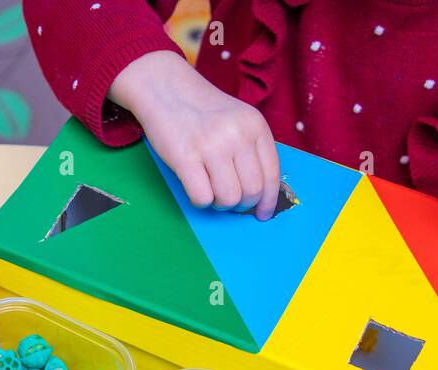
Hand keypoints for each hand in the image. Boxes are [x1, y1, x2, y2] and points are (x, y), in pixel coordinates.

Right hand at [110, 51, 279, 219]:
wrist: (166, 88)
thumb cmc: (202, 111)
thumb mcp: (237, 120)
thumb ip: (251, 149)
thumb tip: (258, 195)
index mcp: (255, 125)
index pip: (271, 174)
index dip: (268, 200)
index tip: (262, 213)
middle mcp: (237, 134)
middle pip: (252, 191)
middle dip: (241, 204)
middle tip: (228, 198)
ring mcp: (212, 145)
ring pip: (229, 198)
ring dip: (220, 203)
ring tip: (210, 190)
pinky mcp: (185, 157)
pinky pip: (202, 197)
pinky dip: (200, 201)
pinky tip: (195, 187)